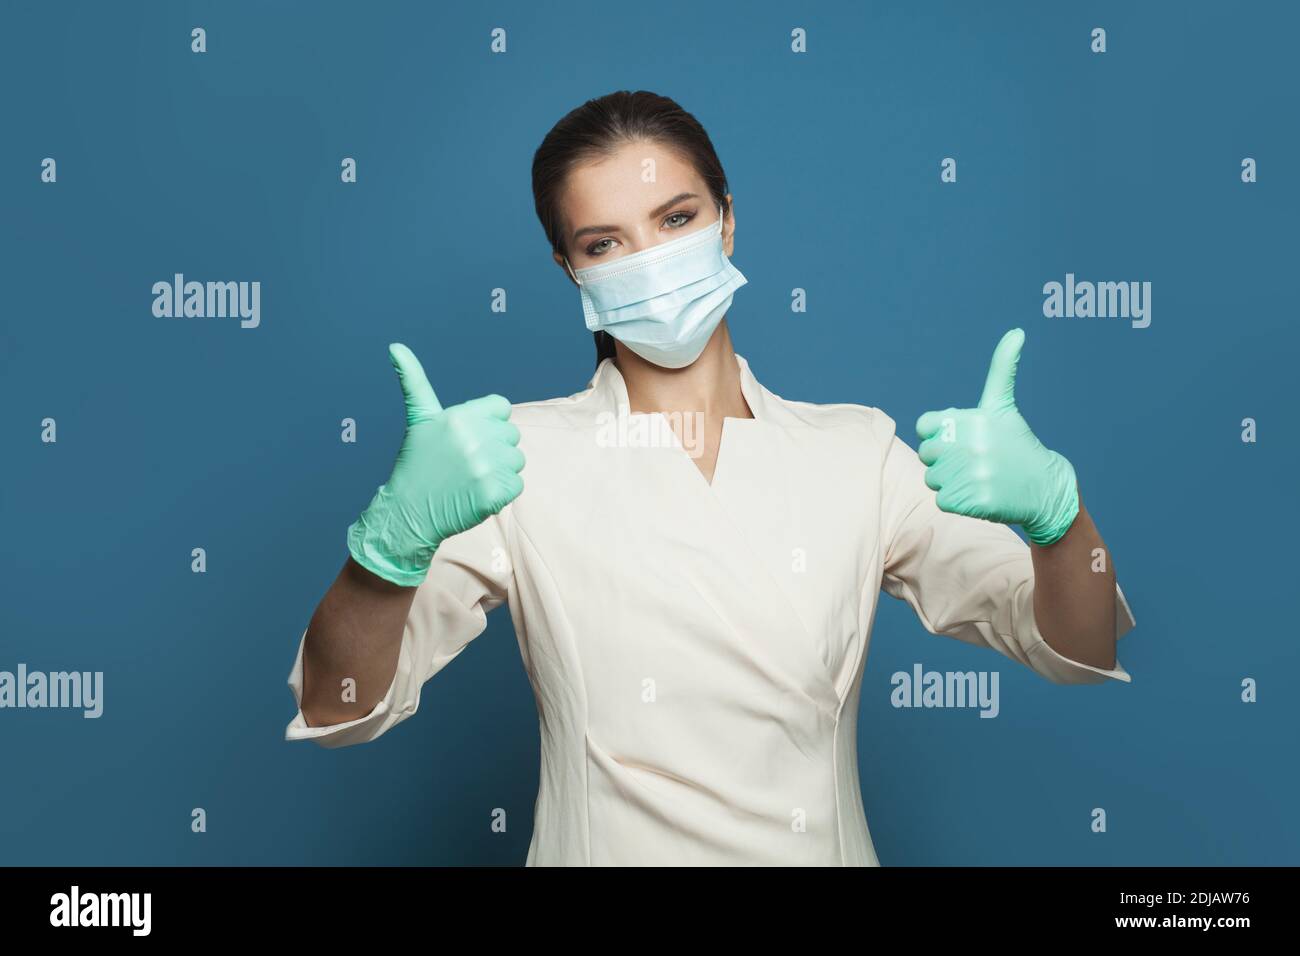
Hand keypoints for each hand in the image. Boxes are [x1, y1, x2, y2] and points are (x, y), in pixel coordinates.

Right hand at [346, 343, 524, 585]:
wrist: (409, 511)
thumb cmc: (416, 461)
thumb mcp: (418, 419)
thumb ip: (414, 381)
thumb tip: (394, 346)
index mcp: (460, 417)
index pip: (502, 407)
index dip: (489, 422)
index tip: (470, 437)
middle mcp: (475, 439)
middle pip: (511, 434)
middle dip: (494, 447)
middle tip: (466, 462)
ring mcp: (486, 467)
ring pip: (516, 460)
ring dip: (500, 470)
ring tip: (470, 477)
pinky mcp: (494, 493)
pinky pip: (517, 485)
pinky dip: (501, 492)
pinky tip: (477, 493)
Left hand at [915, 328, 1077, 545]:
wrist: (1044, 487)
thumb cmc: (1016, 443)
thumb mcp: (1004, 406)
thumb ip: (1002, 368)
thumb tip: (1017, 332)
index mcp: (974, 419)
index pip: (925, 426)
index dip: (939, 434)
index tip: (962, 438)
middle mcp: (972, 445)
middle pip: (926, 453)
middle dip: (944, 459)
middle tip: (974, 461)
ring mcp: (973, 474)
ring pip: (932, 478)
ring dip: (950, 481)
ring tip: (979, 476)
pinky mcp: (973, 500)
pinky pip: (941, 500)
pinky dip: (957, 501)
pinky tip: (980, 493)